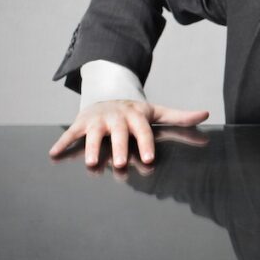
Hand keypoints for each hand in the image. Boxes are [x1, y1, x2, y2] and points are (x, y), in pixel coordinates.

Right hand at [48, 100, 208, 167]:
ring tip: (92, 163)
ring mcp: (98, 120)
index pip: (143, 131)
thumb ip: (181, 117)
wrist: (108, 94)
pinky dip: (62, 143)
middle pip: (119, 134)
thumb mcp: (157, 112)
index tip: (149, 159)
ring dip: (92, 148)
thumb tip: (206, 114)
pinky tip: (53, 155)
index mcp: (136, 116)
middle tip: (122, 164)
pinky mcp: (81, 123)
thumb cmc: (136, 112)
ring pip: (94, 134)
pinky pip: (71, 134)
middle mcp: (116, 117)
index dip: (146, 144)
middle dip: (120, 148)